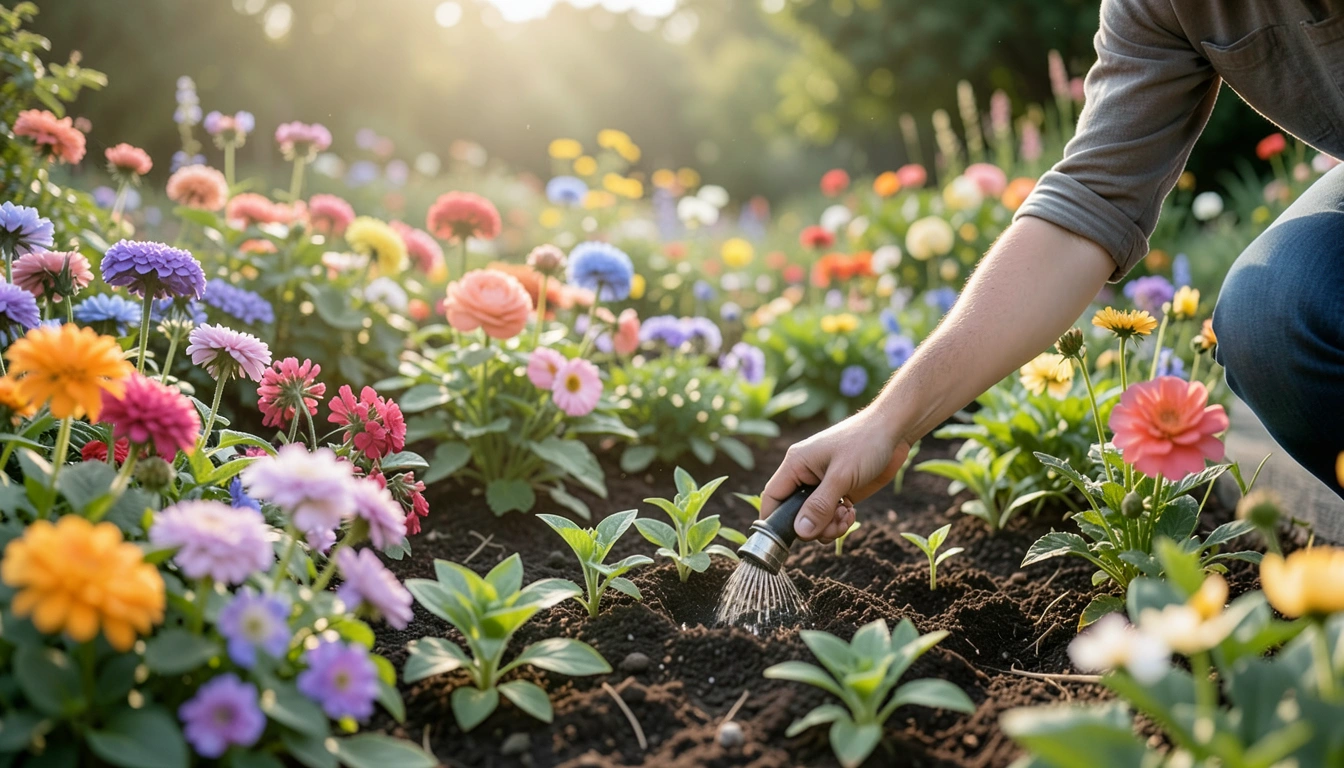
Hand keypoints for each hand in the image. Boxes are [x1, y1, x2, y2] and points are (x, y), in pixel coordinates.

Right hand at [760, 411, 909, 541]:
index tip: (788, 539)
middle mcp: (805, 475)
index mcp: (796, 464)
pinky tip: (852, 511)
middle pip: (794, 514)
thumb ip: (820, 505)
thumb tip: (801, 533)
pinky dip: (839, 521)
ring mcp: (822, 485)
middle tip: (833, 525)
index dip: (775, 520)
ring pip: (813, 519)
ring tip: (846, 515)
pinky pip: (829, 516)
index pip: (773, 497)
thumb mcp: (841, 476)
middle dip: (812, 526)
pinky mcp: (839, 491)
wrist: (894, 431)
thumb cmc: (865, 443)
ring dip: (829, 526)